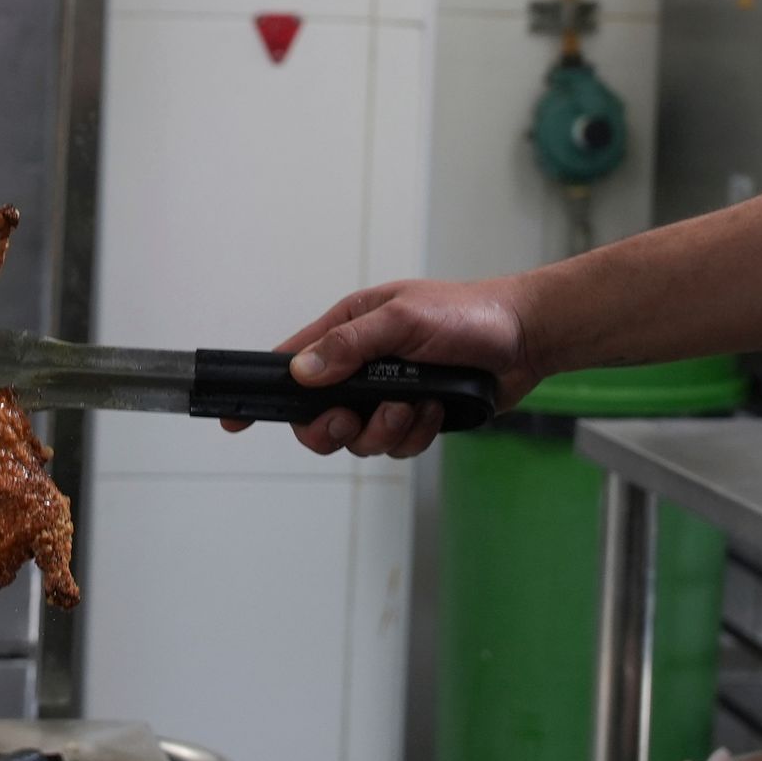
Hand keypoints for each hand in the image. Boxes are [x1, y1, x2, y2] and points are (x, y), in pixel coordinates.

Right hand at [247, 275, 543, 457]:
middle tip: (352, 418)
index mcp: (347, 332)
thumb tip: (301, 371)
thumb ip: (350, 346)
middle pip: (317, 418)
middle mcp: (361, 367)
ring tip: (415, 405)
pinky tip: (437, 410)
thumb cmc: (467, 314)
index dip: (263, 393)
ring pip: (358, 439)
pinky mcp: (415, 419)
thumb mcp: (403, 319)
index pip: (289, 365)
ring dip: (386, 428)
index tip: (234, 420)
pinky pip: (396, 446)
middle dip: (333, 427)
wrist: (526, 338)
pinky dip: (416, 434)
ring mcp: (387, 396)